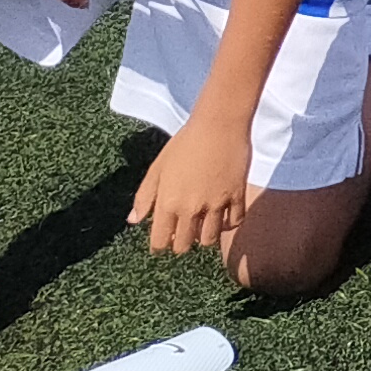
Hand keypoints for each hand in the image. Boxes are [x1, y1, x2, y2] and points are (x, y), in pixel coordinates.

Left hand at [130, 105, 255, 260]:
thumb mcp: (158, 168)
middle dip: (180, 243)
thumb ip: (144, 196)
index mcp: (168, 203)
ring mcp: (216, 204)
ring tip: (202, 226)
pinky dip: (228, 225)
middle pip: (184, 245)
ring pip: (209, 239)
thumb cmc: (184, 142)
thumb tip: (133, 220)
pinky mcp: (237, 196)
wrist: (219, 124)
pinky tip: (223, 218)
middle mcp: (191, 208)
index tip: (161, 243)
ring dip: (203, 237)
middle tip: (182, 233)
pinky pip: (234, 222)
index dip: (159, 246)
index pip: (160, 241)